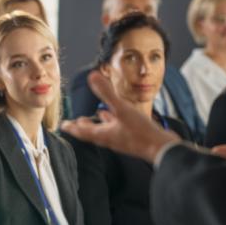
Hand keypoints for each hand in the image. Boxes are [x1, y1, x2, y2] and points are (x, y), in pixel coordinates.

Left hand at [61, 71, 179, 162]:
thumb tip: (92, 76)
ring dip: (98, 124)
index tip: (63, 126)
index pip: (83, 131)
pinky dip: (114, 122)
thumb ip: (106, 93)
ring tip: (94, 116)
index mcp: (103, 134)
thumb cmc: (141, 132)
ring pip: (106, 130)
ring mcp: (122, 139)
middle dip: (83, 127)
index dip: (72, 127)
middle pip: (92, 132)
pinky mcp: (132, 138)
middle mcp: (110, 139)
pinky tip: (119, 117)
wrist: (162, 149)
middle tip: (75, 122)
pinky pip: (118, 129)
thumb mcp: (122, 109)